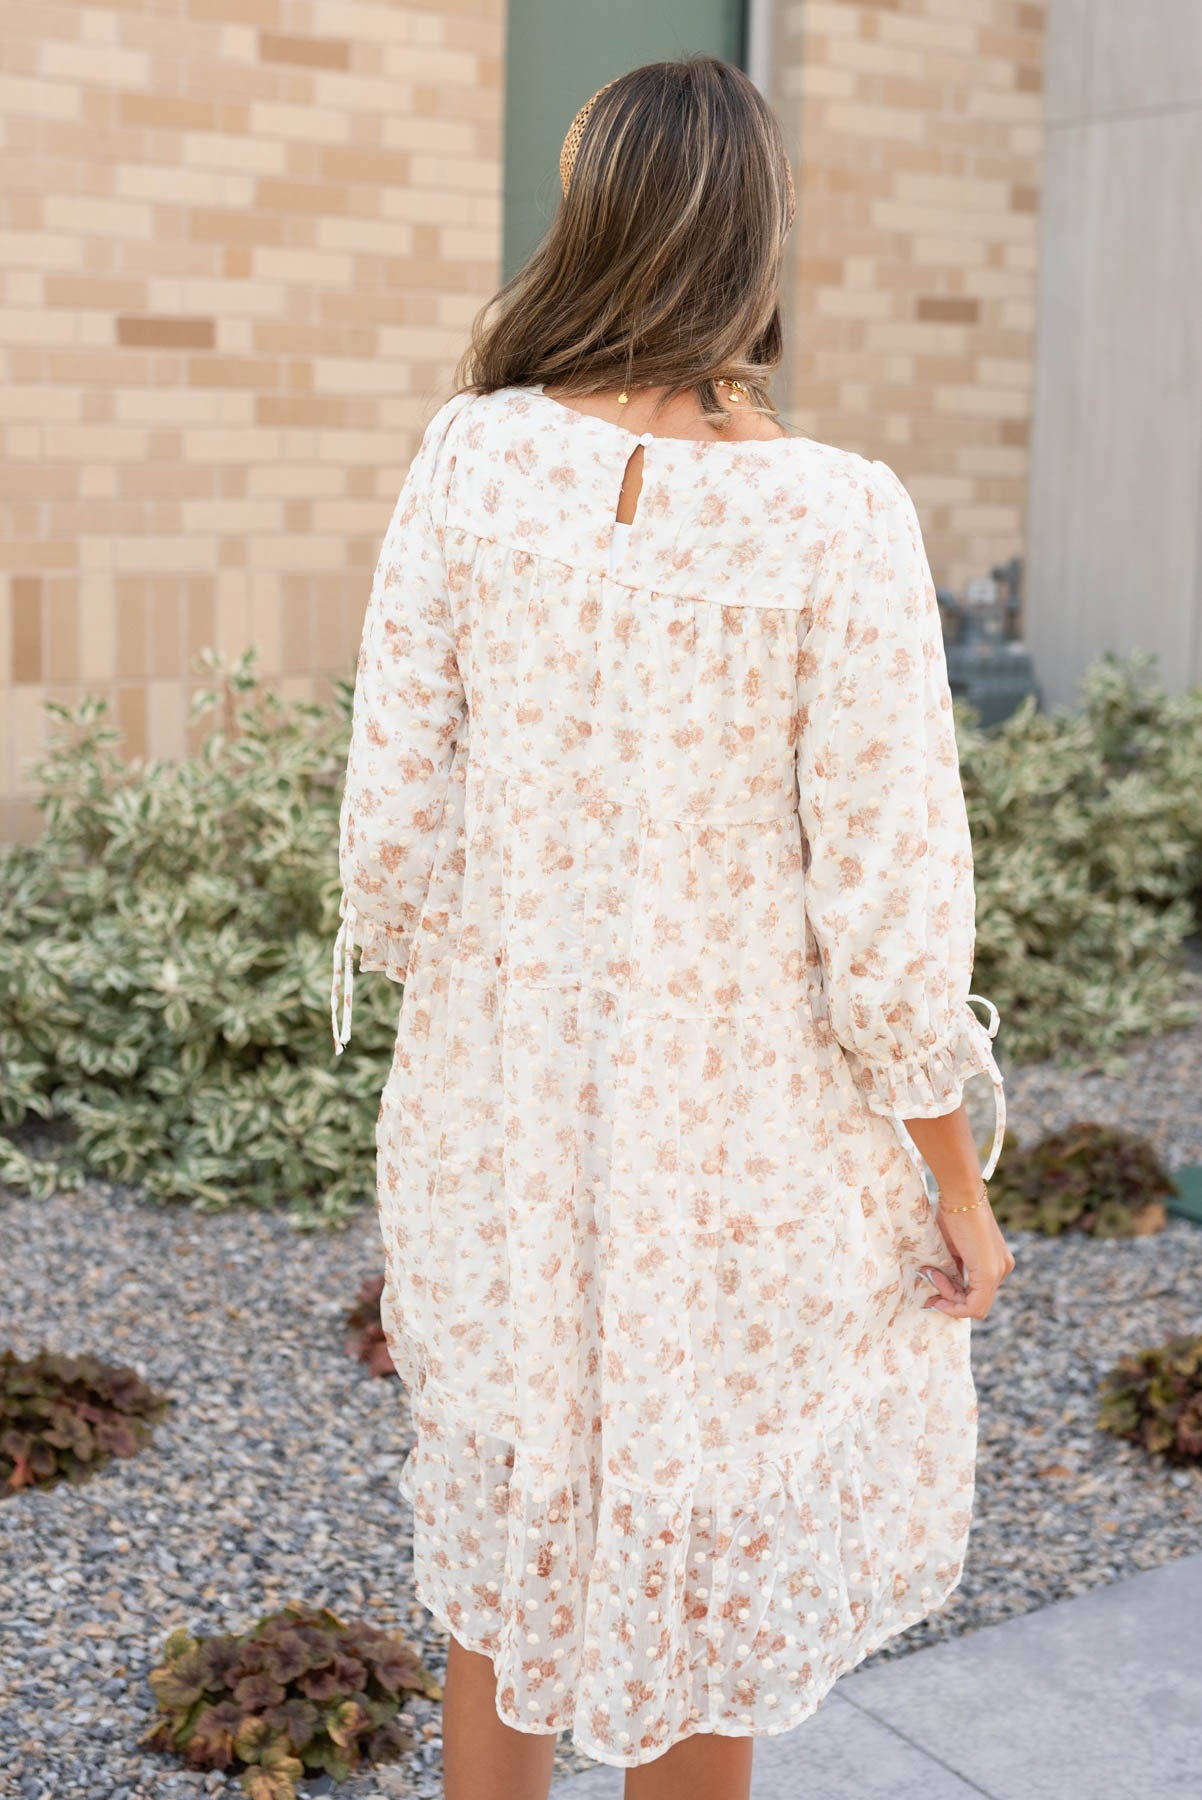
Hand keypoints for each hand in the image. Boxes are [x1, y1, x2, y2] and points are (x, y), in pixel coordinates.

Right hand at [920, 1195, 1014, 1320]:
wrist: (960, 1194)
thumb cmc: (952, 1212)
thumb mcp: (951, 1248)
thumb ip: (951, 1268)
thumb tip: (936, 1288)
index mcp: (996, 1262)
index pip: (977, 1293)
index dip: (953, 1296)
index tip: (931, 1282)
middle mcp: (1003, 1269)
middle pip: (977, 1303)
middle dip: (949, 1297)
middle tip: (929, 1276)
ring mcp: (999, 1272)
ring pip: (975, 1306)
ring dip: (949, 1297)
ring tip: (932, 1273)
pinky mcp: (989, 1273)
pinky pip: (974, 1305)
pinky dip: (953, 1301)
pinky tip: (937, 1280)